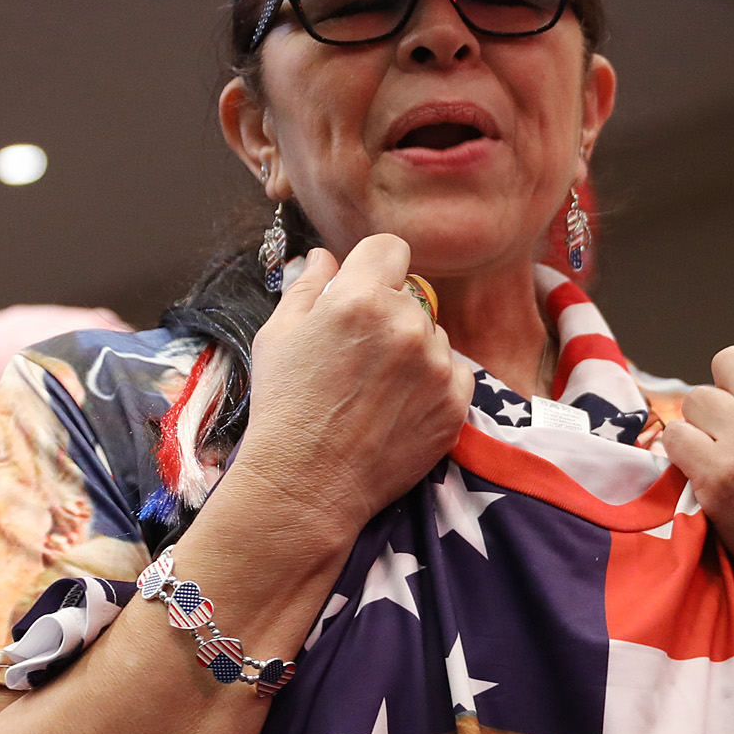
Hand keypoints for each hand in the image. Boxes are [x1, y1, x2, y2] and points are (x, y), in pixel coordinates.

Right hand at [238, 236, 472, 541]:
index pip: (391, 249)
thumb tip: (324, 257)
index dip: (375, 266)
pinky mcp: (455, 404)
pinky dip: (432, 384)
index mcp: (361, 299)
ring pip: (433, 335)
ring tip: (375, 389)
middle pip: (410, 296)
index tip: (365, 288)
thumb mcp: (278, 335)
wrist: (306, 484)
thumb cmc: (284, 408)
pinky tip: (397, 407)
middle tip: (357, 355)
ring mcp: (436, 366)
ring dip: (413, 350)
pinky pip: (454, 373)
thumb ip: (308, 286)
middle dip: (388, 314)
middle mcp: (406, 325)